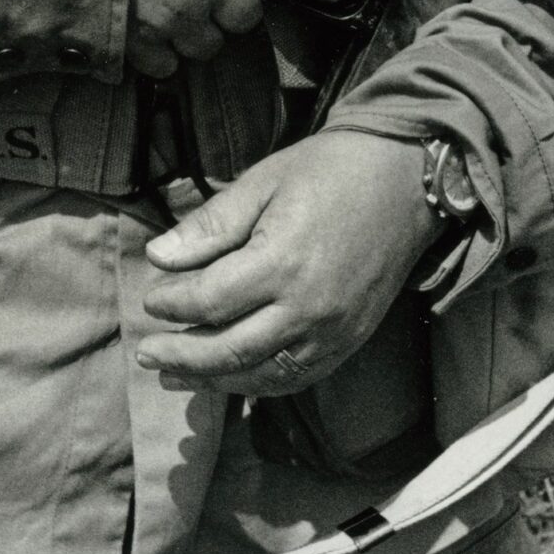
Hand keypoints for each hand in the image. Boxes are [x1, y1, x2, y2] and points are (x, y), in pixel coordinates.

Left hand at [136, 133, 438, 393]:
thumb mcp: (263, 182)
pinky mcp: (349, 341)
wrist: (407, 179)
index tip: (149, 301)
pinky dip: (257, 384)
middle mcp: (308, 307)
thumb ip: (211, 225)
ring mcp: (333, 331)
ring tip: (175, 376)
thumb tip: (158, 257)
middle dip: (180, 356)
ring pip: (261, 375)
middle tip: (146, 355)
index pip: (210, 301)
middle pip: (229, 350)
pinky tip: (231, 377)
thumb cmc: (331, 170)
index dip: (172, 305)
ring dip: (213, 380)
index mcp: (282, 261)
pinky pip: (296, 378)